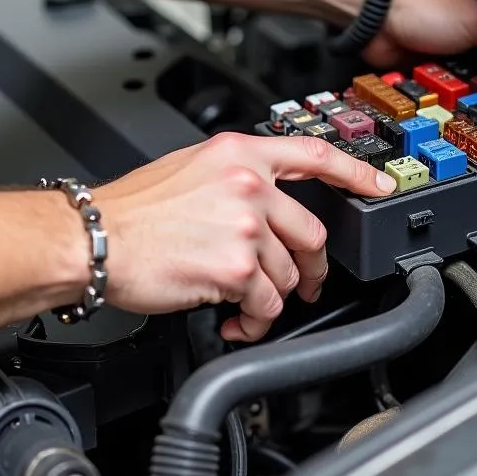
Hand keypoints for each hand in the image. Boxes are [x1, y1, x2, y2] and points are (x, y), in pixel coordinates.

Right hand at [94, 134, 394, 340]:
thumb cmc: (134, 209)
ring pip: (289, 275)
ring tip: (244, 304)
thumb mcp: (191, 166)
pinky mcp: (236, 269)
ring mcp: (245, 225)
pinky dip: (253, 322)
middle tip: (302, 282)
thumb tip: (269, 196)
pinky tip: (232, 320)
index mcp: (239, 153)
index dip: (355, 172)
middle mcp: (249, 184)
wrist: (97, 238)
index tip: (378, 186)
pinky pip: (266, 307)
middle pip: (311, 231)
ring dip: (271, 298)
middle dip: (310, 266)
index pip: (314, 154)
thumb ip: (237, 174)